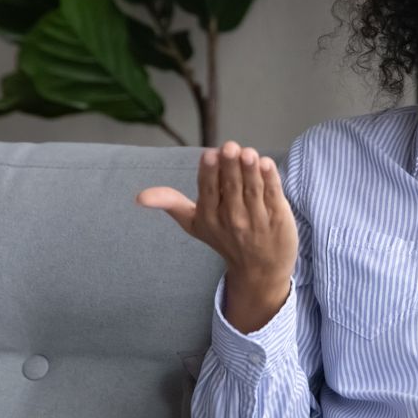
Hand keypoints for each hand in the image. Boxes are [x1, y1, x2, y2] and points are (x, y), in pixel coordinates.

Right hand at [135, 140, 297, 329]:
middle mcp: (232, 219)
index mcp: (208, 217)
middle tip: (230, 147)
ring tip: (249, 153)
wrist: (260, 270)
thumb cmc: (225, 238)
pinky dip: (271, 180)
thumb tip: (139, 197)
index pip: (208, 191)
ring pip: (252, 190)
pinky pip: (273, 196)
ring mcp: (256, 219)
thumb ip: (171, 204)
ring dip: (251, 171)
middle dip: (230, 167)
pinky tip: (267, 164)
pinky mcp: (277, 218)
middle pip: (231, 188)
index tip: (209, 154)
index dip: (209, 173)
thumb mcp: (194, 225)